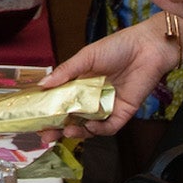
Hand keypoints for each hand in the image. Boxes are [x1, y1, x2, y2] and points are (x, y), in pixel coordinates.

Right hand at [40, 21, 182, 135]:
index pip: (60, 101)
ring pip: (88, 126)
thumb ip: (66, 72)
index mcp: (81, 82)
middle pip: (71, 118)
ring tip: (65, 131)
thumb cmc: (118, 47)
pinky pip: (108, 127)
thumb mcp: (86, 57)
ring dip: (76, 131)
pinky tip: (89, 127)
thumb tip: (42, 85)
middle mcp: (92, 97)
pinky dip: (98, 130)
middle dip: (58, 128)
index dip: (48, 111)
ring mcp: (107, 106)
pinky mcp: (123, 112)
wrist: (148, 47)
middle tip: (46, 136)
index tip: (34, 119)